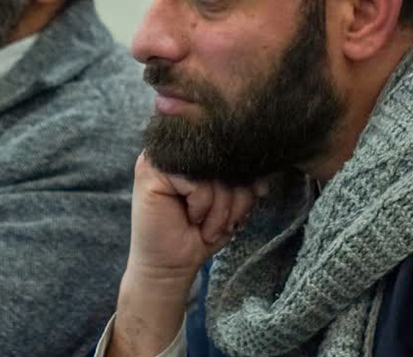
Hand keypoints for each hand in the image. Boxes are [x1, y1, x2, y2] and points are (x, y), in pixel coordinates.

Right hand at [108, 152, 267, 356]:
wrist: (171, 265)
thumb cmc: (199, 232)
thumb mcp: (231, 202)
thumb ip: (243, 182)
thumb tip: (263, 175)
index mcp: (194, 148)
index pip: (231, 147)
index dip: (248, 174)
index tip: (258, 194)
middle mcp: (175, 146)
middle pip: (224, 158)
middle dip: (236, 196)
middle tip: (229, 222)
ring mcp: (160, 157)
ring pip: (212, 171)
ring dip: (220, 208)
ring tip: (208, 226)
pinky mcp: (150, 172)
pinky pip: (197, 184)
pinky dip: (202, 207)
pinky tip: (192, 219)